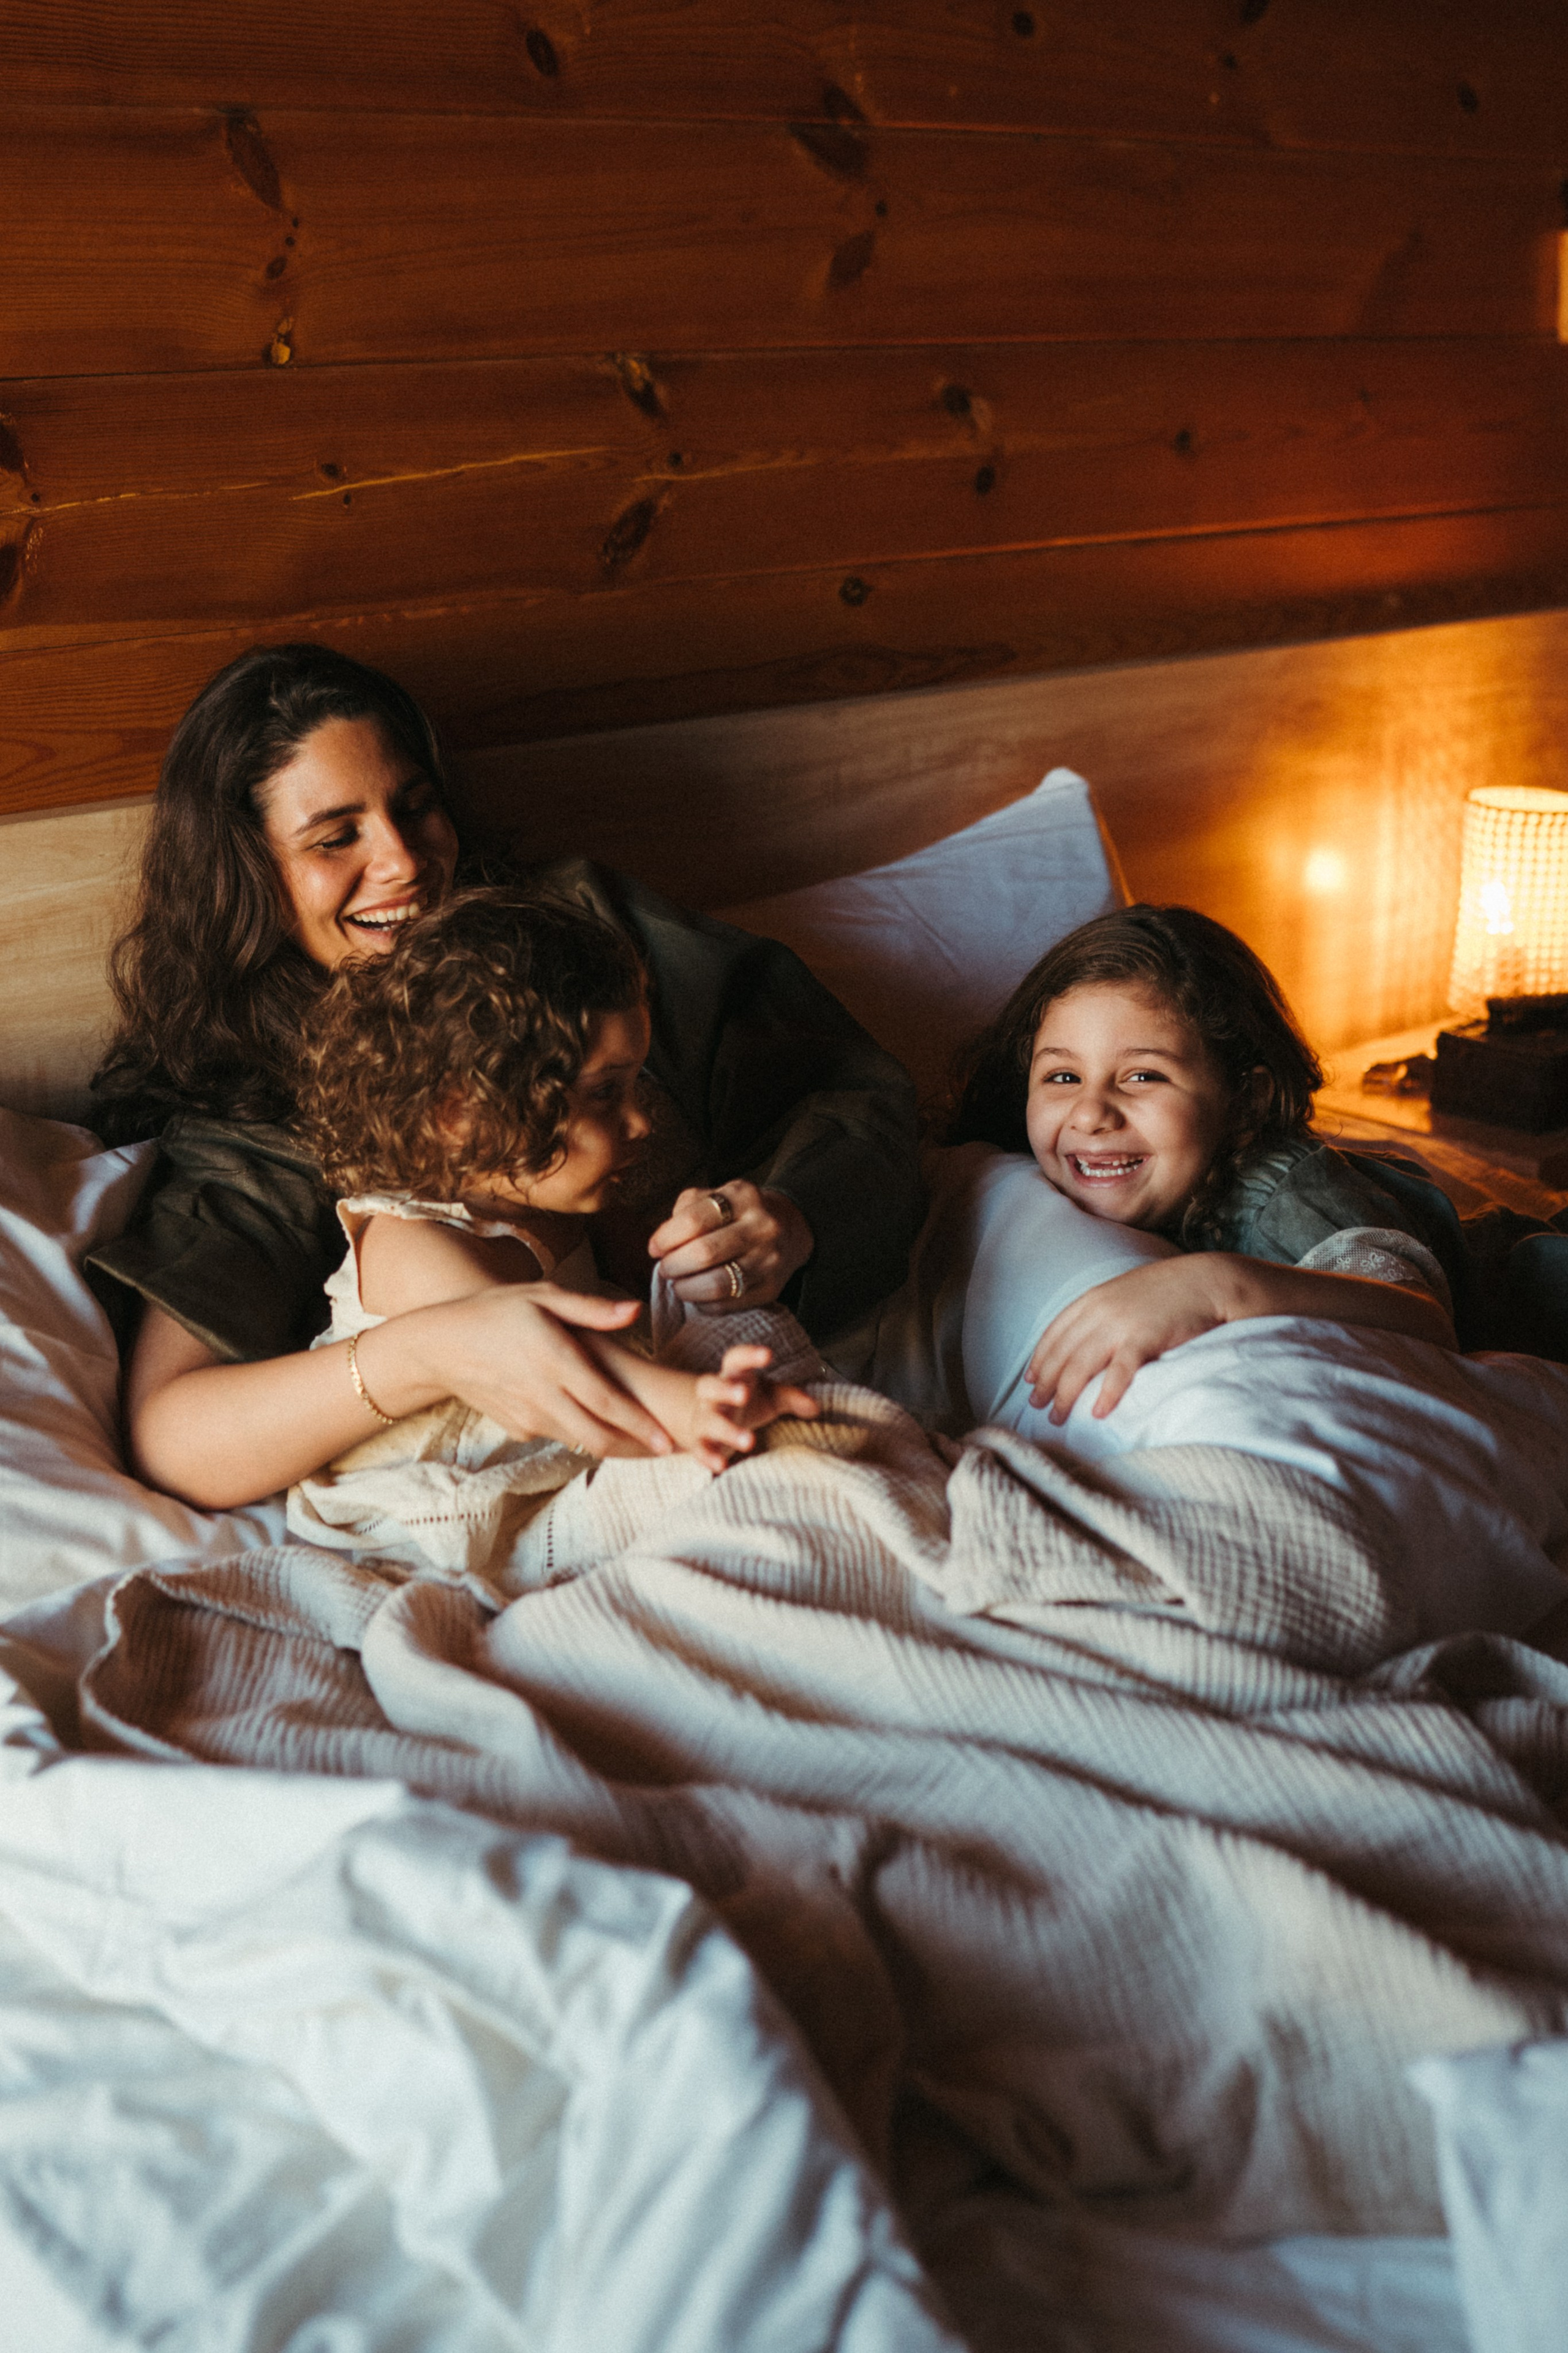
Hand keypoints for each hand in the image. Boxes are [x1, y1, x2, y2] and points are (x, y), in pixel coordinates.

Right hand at [410, 1282, 678, 1458]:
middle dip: (635, 1446)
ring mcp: (527, 1416)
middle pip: (596, 1436)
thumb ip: (591, 1309)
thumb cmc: (497, 1310)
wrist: (439, 1344)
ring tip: (642, 1440)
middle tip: (667, 1448)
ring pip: (579, 1440)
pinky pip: (557, 1435)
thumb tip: (635, 1311)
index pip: (606, 1402)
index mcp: (554, 1359)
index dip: (640, 1424)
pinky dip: (581, 1435)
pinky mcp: (516, 1428)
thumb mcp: (542, 1295)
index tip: (669, 1438)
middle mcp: (541, 1395)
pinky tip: (597, 1426)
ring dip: (612, 1443)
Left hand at [648, 1181, 813, 1309]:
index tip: (654, 1248)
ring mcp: (770, 1260)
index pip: (694, 1220)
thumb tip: (660, 1244)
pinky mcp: (771, 1289)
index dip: (665, 1238)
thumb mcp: (714, 1196)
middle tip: (665, 1268)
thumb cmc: (736, 1213)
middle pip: (704, 1253)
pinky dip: (703, 1303)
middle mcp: (761, 1226)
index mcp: (742, 1196)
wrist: (789, 1229)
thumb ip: (684, 1211)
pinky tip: (698, 1294)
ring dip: (685, 1288)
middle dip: (673, 1265)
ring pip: (716, 1284)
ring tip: (678, 1283)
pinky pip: (727, 1305)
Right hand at [680, 1343, 820, 1472]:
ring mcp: (704, 1418)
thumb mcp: (770, 1397)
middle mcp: (712, 1395)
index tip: (768, 1355)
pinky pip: (700, 1450)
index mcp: (732, 1376)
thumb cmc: (747, 1404)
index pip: (736, 1359)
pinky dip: (709, 1457)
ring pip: (709, 1421)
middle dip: (725, 1389)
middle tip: (743, 1394)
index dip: (749, 1355)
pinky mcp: (700, 1442)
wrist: (709, 1423)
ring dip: (727, 1430)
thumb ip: (792, 1397)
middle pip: (711, 1386)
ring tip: (749, 1441)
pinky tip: (722, 1466)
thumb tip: (815, 1407)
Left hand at [1024, 1254, 1247, 1423]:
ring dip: (1066, 1395)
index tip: (1030, 1381)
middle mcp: (1100, 1311)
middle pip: (1063, 1354)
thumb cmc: (1167, 1290)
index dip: (1040, 1359)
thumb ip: (1101, 1311)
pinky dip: (1107, 1393)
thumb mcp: (1124, 1292)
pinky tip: (1098, 1412)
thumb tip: (1082, 1339)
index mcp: (1092, 1299)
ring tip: (1058, 1417)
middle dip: (1046, 1383)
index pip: (1054, 1333)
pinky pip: (1120, 1371)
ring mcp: (1121, 1324)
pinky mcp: (1145, 1338)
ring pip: (1082, 1365)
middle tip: (1036, 1407)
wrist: (1206, 1280)